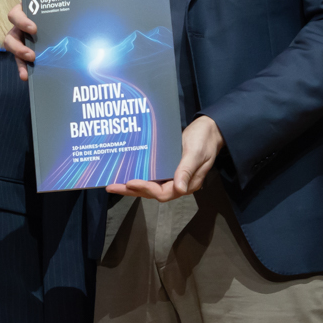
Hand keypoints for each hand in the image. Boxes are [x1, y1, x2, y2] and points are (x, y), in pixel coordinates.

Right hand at [3, 0, 54, 78]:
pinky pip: (21, 63)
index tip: (34, 28)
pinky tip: (27, 77)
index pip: (14, 15)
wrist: (66, 19)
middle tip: (32, 53)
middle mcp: (18, 28)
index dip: (21, 21)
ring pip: (13, 52)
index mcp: (23, 13)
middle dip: (18, 46)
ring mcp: (22, 42)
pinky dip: (22, 70)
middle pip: (9, 37)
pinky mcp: (27, 54)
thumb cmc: (57, 5)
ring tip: (31, 64)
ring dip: (19, 58)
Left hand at [108, 114, 224, 201]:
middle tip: (112, 187)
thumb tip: (179, 189)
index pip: (163, 193)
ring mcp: (172, 176)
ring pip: (149, 185)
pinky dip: (139, 175)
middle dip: (132, 190)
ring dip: (132, 186)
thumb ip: (187, 170)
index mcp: (187, 183)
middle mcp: (178, 183)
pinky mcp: (168, 168)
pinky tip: (126, 172)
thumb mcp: (196, 154)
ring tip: (114, 184)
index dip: (146, 189)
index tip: (131, 182)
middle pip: (152, 192)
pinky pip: (152, 175)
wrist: (210, 129)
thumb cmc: (205, 140)